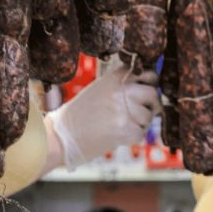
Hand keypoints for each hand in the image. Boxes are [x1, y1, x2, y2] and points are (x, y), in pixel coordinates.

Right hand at [47, 57, 161, 167]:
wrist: (60, 136)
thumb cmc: (77, 115)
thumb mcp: (98, 89)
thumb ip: (120, 86)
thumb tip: (147, 89)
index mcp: (115, 78)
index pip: (148, 74)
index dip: (149, 84)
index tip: (144, 93)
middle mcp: (121, 90)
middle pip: (153, 94)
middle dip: (150, 105)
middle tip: (140, 114)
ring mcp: (125, 110)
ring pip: (148, 116)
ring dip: (140, 123)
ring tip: (120, 126)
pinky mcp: (125, 130)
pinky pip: (141, 133)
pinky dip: (132, 137)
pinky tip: (117, 136)